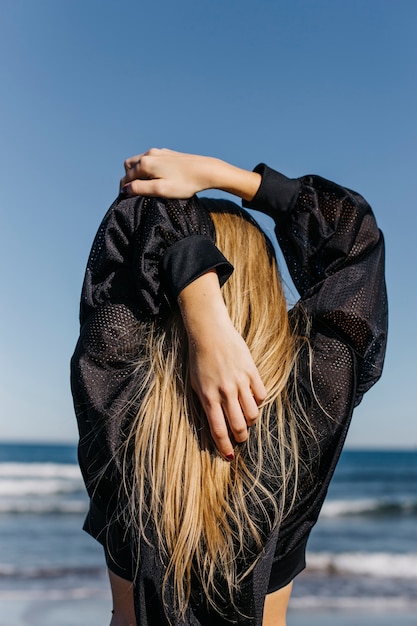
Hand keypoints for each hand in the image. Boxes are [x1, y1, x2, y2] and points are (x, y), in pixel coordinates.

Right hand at [120, 148, 260, 200]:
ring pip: (140, 161)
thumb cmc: (185, 183)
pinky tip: (156, 177)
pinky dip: (147, 169)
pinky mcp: (168, 154)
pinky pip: (151, 160)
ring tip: (145, 186)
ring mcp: (159, 152)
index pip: (126, 177)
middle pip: (129, 165)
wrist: (206, 171)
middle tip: (134, 192)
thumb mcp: (161, 190)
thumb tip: (125, 189)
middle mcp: (150, 154)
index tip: (126, 200)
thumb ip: (141, 189)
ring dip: (138, 172)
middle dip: (128, 178)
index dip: (124, 190)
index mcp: (145, 163)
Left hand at [178, 271, 265, 459]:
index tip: (229, 456)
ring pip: (252, 413)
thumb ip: (204, 404)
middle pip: (239, 425)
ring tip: (246, 419)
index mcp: (208, 396)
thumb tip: (214, 425)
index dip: (224, 446)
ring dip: (250, 421)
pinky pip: (261, 395)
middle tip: (241, 438)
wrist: (210, 331)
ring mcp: (240, 381)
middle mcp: (225, 391)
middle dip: (241, 437)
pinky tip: (252, 400)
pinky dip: (258, 402)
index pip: (218, 429)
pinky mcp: (251, 370)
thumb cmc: (199, 358)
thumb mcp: (195, 383)